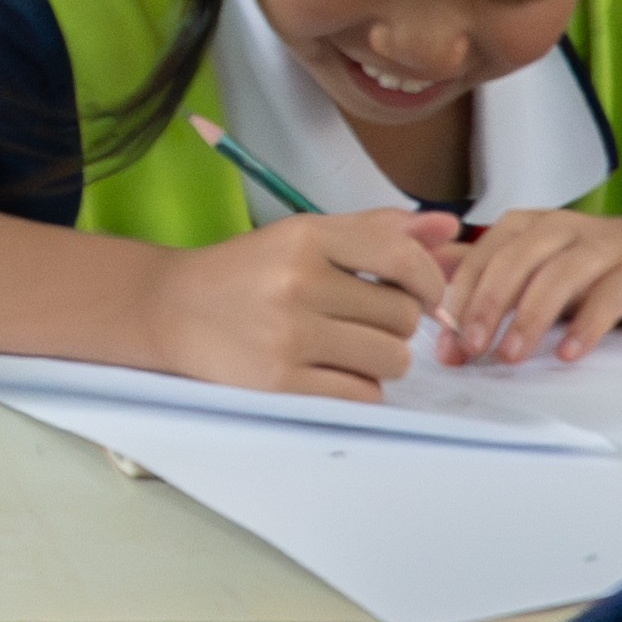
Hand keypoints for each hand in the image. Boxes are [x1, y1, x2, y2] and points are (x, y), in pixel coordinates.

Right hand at [146, 207, 451, 398]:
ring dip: (382, 358)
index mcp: (306, 238)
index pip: (402, 256)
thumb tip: (449, 227)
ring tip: (352, 347)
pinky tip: (334, 371)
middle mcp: (297, 283)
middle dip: (396, 322)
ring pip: (390, 358)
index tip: (426, 296)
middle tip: (366, 320)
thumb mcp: (305, 236)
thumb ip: (377, 230)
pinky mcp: (279, 383)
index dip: (430, 281)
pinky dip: (360, 387)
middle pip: (401, 315)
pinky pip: (362, 394)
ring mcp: (287, 336)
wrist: (172, 310)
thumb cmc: (248, 271)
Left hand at [433, 206, 621, 365]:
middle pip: (514, 263)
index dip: (460, 300)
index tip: (446, 342)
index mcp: (526, 226)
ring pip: (556, 278)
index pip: (482, 258)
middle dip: (487, 308)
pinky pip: (606, 299)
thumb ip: (490, 279)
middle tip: (470, 349)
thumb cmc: (594, 267)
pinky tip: (568, 353)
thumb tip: (434, 305)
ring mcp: (600, 247)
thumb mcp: (537, 265)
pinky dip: (584, 327)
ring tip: (511, 356)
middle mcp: (559, 228)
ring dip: (529, 319)